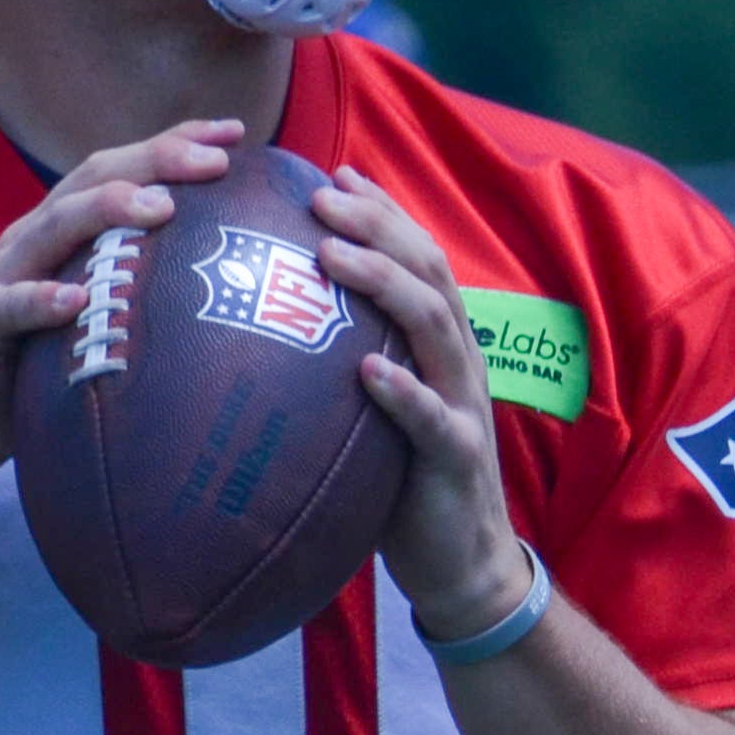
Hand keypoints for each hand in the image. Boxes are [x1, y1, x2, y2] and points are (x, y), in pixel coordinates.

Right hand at [0, 124, 242, 505]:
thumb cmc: (35, 370)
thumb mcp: (96, 322)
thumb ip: (143, 297)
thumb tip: (234, 302)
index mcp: (66, 234)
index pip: (123, 171)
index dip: (174, 144)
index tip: (235, 133)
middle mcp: (34, 240)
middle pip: (94, 180)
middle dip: (155, 160)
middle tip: (215, 160)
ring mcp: (1, 277)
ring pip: (53, 228)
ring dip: (105, 212)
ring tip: (160, 207)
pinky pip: (7, 307)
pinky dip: (38, 299)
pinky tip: (73, 300)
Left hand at [307, 166, 534, 637]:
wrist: (463, 563)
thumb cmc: (404, 480)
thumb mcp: (376, 408)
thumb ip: (346, 362)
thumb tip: (271, 325)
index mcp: (441, 343)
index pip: (418, 256)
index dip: (382, 209)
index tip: (333, 171)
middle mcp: (458, 360)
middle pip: (428, 270)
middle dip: (377, 224)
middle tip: (320, 194)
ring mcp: (461, 405)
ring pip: (433, 325)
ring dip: (383, 282)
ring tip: (331, 254)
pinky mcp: (455, 459)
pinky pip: (430, 419)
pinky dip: (401, 391)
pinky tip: (366, 371)